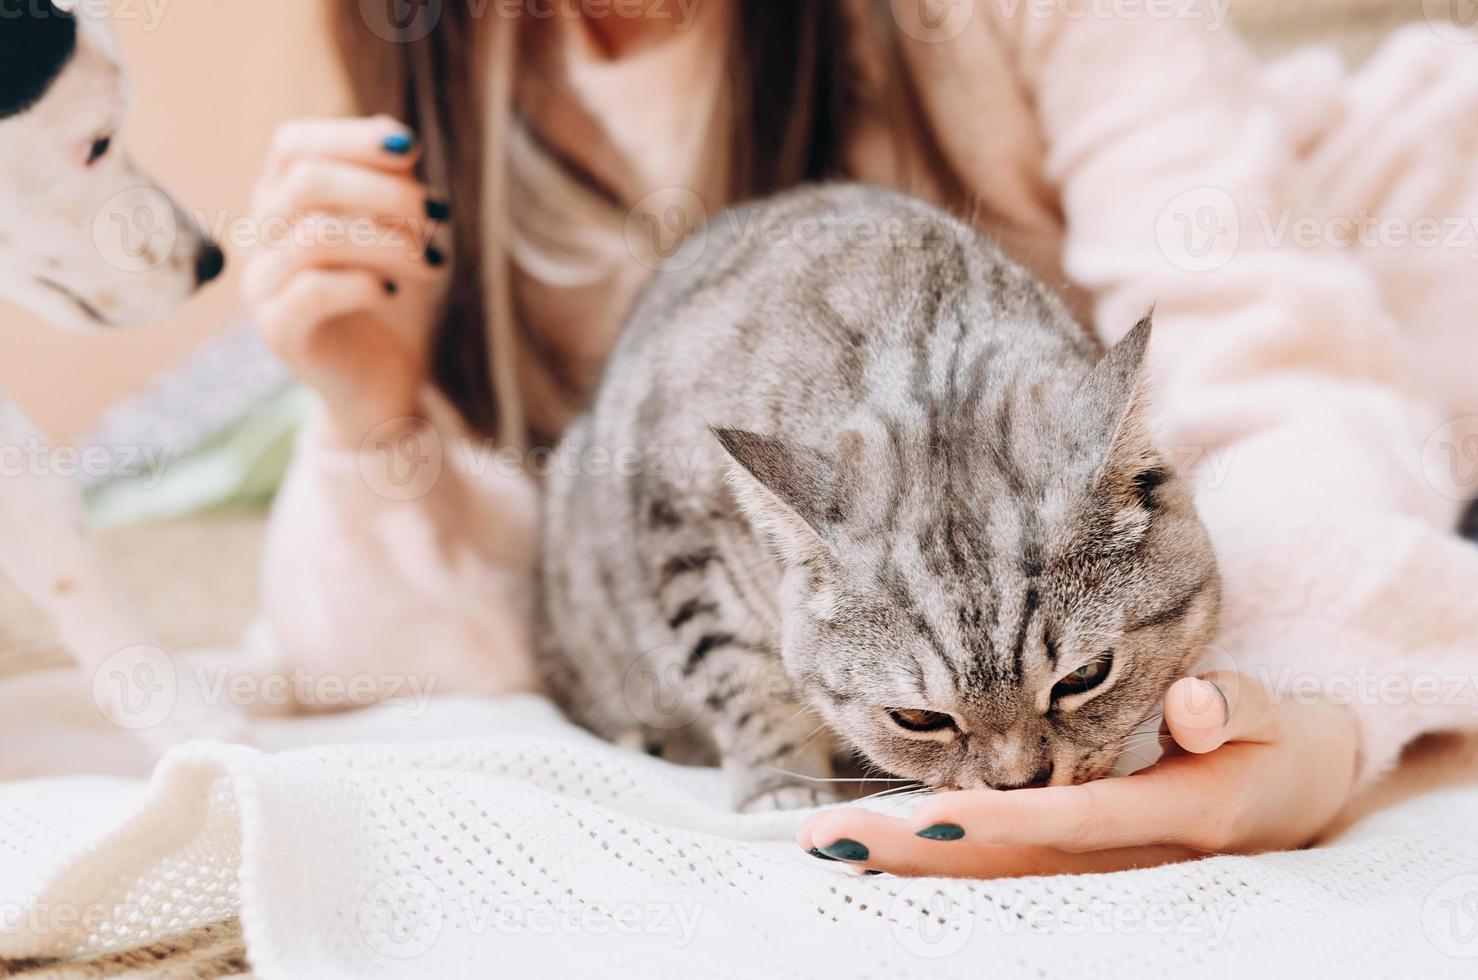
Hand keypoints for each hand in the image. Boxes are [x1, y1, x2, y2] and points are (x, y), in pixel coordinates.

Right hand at [243, 115, 450, 446]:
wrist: (381, 384)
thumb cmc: (390, 299)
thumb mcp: (398, 234)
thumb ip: (392, 188)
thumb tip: (400, 147)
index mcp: (282, 200)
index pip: (294, 144)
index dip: (350, 137)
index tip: (413, 148)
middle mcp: (261, 235)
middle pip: (307, 182)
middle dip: (385, 192)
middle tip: (438, 216)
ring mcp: (262, 283)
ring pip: (316, 235)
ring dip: (389, 242)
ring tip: (434, 264)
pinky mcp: (277, 330)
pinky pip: (314, 289)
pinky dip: (364, 283)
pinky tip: (393, 292)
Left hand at [797, 672, 1360, 876]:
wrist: (1297, 799)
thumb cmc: (1279, 747)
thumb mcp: (1277, 720)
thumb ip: (1235, 708)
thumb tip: (1191, 708)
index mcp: (1175, 818)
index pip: (1074, 821)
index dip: (1002, 821)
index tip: (931, 812)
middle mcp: (1126, 860)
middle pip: (1009, 867)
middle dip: (918, 855)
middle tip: (829, 838)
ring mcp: (1099, 870)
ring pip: (993, 878)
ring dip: (910, 864)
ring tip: (826, 845)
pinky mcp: (1078, 863)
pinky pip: (999, 871)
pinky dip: (935, 863)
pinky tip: (872, 852)